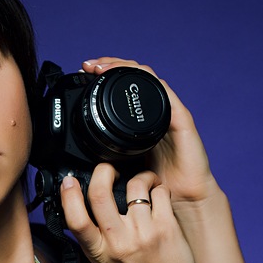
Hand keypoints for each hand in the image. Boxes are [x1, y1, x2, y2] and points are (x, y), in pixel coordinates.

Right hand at [60, 163, 199, 262]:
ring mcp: (143, 234)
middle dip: (104, 170)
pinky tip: (158, 193)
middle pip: (99, 193)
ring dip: (141, 176)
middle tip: (109, 169)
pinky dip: (158, 186)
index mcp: (98, 251)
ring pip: (135, 184)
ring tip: (144, 182)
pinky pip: (159, 191)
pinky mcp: (166, 228)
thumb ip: (92, 238)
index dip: (68, 195)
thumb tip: (76, 206)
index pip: (75, 220)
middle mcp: (118, 242)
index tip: (69, 180)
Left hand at [82, 57, 216, 204]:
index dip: (105, 75)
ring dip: (125, 67)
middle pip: (133, 75)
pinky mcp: (180, 119)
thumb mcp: (122, 166)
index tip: (85, 72)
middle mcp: (154, 112)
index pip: (122, 86)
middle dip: (111, 64)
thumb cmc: (155, 184)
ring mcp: (168, 113)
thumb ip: (107, 154)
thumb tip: (80, 155)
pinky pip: (165, 93)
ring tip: (104, 67)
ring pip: (147, 77)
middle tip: (90, 64)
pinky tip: (133, 78)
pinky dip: (147, 81)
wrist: (182, 197)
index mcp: (139, 120)